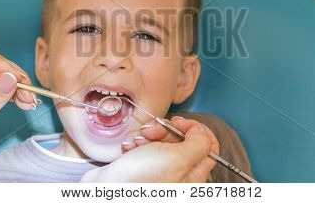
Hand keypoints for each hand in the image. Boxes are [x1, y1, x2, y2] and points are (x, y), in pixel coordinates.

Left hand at [0, 39, 36, 180]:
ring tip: (29, 101)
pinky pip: (1, 87)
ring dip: (18, 86)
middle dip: (14, 77)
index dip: (0, 63)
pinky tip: (23, 102)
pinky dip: (15, 93)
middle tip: (29, 95)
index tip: (16, 80)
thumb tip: (10, 79)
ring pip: (0, 74)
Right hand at [81, 117, 218, 181]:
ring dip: (149, 135)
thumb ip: (199, 144)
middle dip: (166, 130)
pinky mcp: (142, 168)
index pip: (209, 145)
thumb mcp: (178, 159)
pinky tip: (129, 149)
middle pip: (183, 140)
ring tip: (137, 142)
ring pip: (163, 141)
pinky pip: (145, 148)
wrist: (105, 191)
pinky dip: (136, 144)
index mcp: (194, 175)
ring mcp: (160, 172)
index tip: (179, 122)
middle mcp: (180, 174)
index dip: (195, 129)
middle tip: (153, 131)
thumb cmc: (141, 181)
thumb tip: (201, 132)